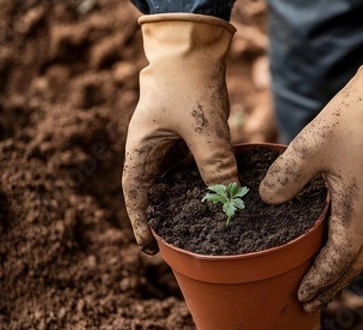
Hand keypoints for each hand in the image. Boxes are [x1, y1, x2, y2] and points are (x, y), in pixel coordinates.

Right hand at [123, 14, 238, 254]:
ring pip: (175, 180)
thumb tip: (228, 195)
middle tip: (178, 242)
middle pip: (154, 191)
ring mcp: (171, 143)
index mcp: (141, 149)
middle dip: (163, 216)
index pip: (135, 193)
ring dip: (184, 200)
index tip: (149, 247)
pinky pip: (192, 166)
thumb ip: (214, 162)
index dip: (140, 221)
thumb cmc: (188, 83)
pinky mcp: (189, 136)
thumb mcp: (202, 127)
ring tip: (199, 224)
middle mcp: (152, 149)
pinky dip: (201, 181)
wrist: (194, 49)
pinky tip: (216, 193)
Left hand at [259, 58, 362, 311]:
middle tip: (308, 304)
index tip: (301, 296)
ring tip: (319, 289)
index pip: (338, 260)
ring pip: (359, 256)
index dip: (319, 281)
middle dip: (330, 288)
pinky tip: (329, 254)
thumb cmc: (350, 126)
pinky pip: (360, 241)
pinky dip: (344, 257)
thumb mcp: (311, 147)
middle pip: (352, 267)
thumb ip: (286, 176)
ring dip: (339, 275)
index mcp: (357, 213)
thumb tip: (265, 199)